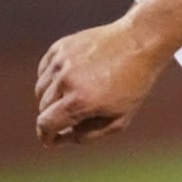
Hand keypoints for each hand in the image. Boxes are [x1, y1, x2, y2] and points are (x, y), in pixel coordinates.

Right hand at [35, 15, 170, 147]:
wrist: (140, 41)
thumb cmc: (134, 84)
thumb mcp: (119, 118)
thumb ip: (88, 134)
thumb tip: (60, 138)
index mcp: (80, 101)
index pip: (46, 125)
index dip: (46, 136)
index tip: (51, 140)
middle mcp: (66, 80)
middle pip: (43, 108)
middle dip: (55, 116)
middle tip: (76, 113)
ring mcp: (61, 61)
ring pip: (41, 89)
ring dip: (52, 97)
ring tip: (77, 94)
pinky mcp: (60, 47)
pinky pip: (45, 70)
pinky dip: (52, 79)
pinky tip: (72, 78)